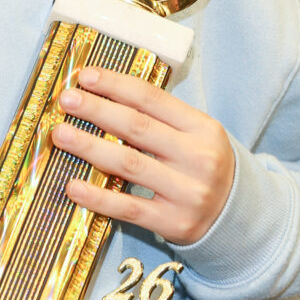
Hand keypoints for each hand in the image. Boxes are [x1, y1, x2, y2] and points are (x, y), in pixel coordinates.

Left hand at [53, 65, 233, 245]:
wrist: (239, 218)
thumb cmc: (205, 168)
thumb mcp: (197, 136)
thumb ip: (161, 118)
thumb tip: (104, 96)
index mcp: (203, 128)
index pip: (152, 99)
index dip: (115, 85)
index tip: (85, 76)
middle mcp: (198, 158)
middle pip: (137, 127)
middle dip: (97, 110)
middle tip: (66, 100)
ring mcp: (187, 192)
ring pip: (129, 164)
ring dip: (89, 147)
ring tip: (61, 135)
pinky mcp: (173, 223)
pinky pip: (129, 208)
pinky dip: (98, 197)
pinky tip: (73, 186)